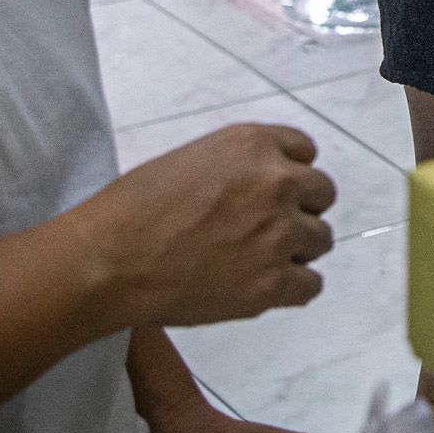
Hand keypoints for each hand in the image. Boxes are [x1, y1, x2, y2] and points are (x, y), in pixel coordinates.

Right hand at [68, 124, 335, 329]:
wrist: (111, 260)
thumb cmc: (136, 208)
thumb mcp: (193, 158)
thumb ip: (239, 166)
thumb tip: (259, 186)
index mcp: (254, 145)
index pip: (305, 151)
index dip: (289, 173)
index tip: (272, 191)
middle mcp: (277, 183)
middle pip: (322, 193)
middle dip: (300, 208)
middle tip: (268, 227)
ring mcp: (279, 234)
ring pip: (321, 240)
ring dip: (298, 249)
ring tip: (261, 259)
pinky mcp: (272, 283)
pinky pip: (311, 285)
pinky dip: (293, 287)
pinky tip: (267, 286)